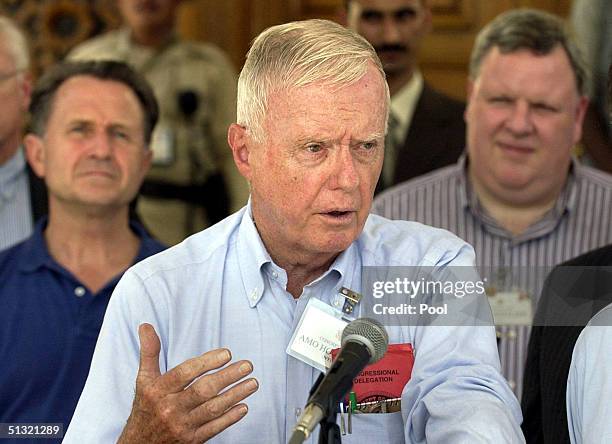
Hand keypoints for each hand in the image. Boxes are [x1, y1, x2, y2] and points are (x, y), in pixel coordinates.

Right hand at [118, 323, 257, 442]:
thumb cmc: (145, 408)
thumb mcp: (143, 380)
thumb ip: (149, 352)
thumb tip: (146, 326)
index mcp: (158, 390)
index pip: (184, 373)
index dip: (206, 362)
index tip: (226, 353)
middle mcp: (170, 408)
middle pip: (202, 390)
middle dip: (228, 377)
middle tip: (247, 365)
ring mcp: (182, 426)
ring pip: (212, 409)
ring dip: (235, 395)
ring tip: (252, 382)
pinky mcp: (191, 440)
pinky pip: (214, 428)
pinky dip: (230, 418)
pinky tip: (243, 406)